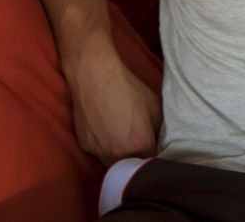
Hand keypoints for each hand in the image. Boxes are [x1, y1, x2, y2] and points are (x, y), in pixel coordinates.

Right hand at [66, 41, 160, 165]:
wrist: (95, 76)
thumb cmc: (128, 88)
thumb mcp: (155, 107)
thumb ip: (159, 130)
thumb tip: (159, 141)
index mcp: (140, 145)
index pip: (152, 163)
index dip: (155, 157)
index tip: (156, 149)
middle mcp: (118, 154)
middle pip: (132, 168)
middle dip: (138, 160)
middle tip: (140, 144)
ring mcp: (99, 152)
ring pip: (114, 163)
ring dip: (120, 156)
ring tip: (122, 136)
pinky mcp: (85, 146)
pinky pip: (99, 152)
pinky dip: (105, 146)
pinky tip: (107, 128)